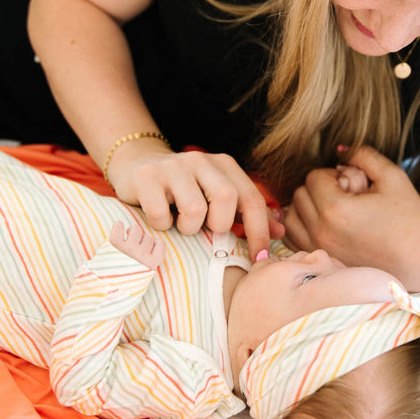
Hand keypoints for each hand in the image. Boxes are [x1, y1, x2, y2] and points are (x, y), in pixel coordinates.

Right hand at [109, 146, 283, 259]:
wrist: (138, 165)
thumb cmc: (186, 189)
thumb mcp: (218, 196)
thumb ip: (247, 213)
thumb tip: (281, 230)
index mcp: (225, 165)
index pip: (252, 199)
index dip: (259, 231)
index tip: (260, 257)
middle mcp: (201, 161)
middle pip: (226, 199)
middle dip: (219, 225)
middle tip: (207, 229)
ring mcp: (173, 167)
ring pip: (194, 209)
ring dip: (189, 227)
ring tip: (181, 223)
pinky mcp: (147, 177)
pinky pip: (161, 215)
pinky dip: (162, 225)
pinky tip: (161, 219)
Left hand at [283, 146, 419, 278]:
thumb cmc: (410, 219)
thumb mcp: (392, 177)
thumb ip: (364, 155)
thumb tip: (339, 149)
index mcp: (336, 209)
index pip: (313, 177)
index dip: (333, 174)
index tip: (352, 183)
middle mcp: (321, 232)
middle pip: (299, 195)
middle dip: (319, 189)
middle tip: (346, 195)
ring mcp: (320, 250)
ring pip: (291, 218)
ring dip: (307, 208)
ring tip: (334, 210)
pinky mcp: (323, 263)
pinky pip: (294, 241)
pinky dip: (304, 228)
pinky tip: (327, 226)